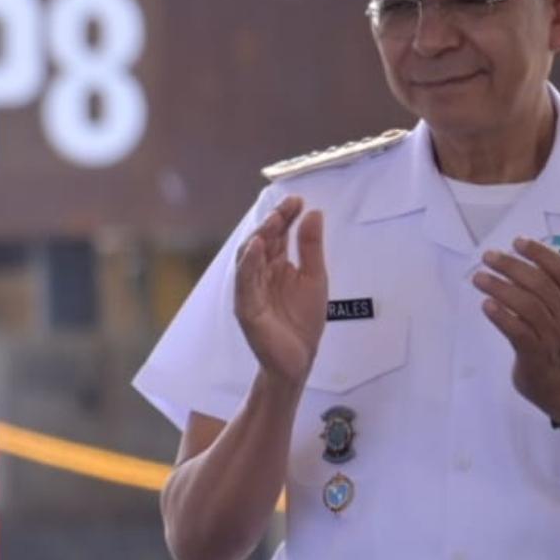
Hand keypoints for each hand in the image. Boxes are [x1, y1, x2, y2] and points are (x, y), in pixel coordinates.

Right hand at [231, 196, 326, 387]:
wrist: (299, 359)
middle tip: (287, 206)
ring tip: (272, 220)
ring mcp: (250, 290)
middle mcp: (259, 274)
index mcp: (275, 266)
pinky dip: (248, 264)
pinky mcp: (246, 308)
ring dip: (259, 238)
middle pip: (261, 242)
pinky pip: (244, 282)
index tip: (298, 200)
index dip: (285, 217)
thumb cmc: (303, 320)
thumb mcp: (315, 277)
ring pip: (248, 258)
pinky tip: (255, 247)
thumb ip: (311, 247)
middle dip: (272, 222)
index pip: (276, 235)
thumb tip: (313, 213)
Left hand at [473, 232, 559, 423]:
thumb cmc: (557, 334)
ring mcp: (551, 336)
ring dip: (501, 289)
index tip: (516, 241)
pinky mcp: (534, 354)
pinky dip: (502, 317)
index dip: (539, 253)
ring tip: (478, 278)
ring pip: (528, 306)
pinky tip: (486, 305)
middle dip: (513, 266)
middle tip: (487, 256)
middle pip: (541, 285)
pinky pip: (519, 332)